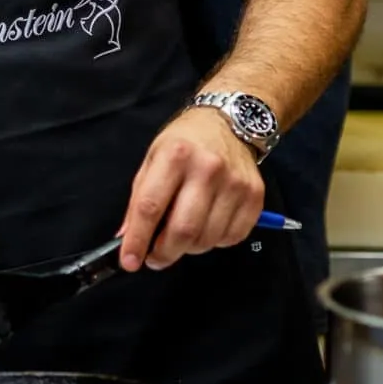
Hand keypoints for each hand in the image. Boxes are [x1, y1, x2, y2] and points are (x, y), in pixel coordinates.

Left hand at [119, 107, 263, 272]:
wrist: (228, 122)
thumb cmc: (185, 143)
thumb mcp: (153, 159)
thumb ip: (139, 198)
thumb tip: (128, 237)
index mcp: (175, 155)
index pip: (151, 206)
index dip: (138, 239)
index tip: (129, 261)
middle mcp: (207, 169)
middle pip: (183, 229)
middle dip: (164, 253)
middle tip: (155, 257)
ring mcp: (235, 183)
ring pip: (208, 239)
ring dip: (189, 248)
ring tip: (182, 235)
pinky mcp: (254, 196)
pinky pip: (232, 238)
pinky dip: (214, 242)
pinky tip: (207, 226)